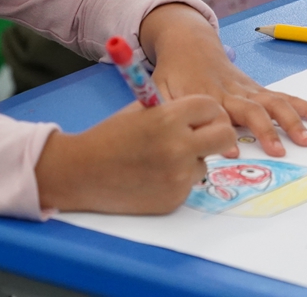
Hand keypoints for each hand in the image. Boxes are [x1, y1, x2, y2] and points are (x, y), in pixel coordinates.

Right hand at [35, 95, 235, 213]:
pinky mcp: (174, 198)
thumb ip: (172, 111)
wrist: (82, 173)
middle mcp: (179, 147)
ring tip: (160, 160)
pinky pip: (189, 184)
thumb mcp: (140, 111)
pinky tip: (152, 177)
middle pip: (225, 136)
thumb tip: (201, 115)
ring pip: (204, 162)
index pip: (210, 108)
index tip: (197, 118)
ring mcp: (178, 176)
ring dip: (191, 160)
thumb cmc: (109, 137)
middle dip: (216, 135)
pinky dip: (177, 180)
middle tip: (203, 138)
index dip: (203, 112)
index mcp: (168, 118)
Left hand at [139, 3, 306, 157]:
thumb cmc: (172, 72)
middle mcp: (230, 91)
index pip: (216, 115)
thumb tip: (164, 133)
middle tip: (278, 152)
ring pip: (274, 101)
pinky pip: (283, 97)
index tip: (230, 154)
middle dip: (265, 130)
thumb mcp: (158, 89)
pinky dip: (304, 106)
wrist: (188, 42)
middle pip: (251, 109)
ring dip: (293, 119)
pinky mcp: (258, 88)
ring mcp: (247, 88)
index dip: (222, 133)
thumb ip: (162, 109)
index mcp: (205, 94)